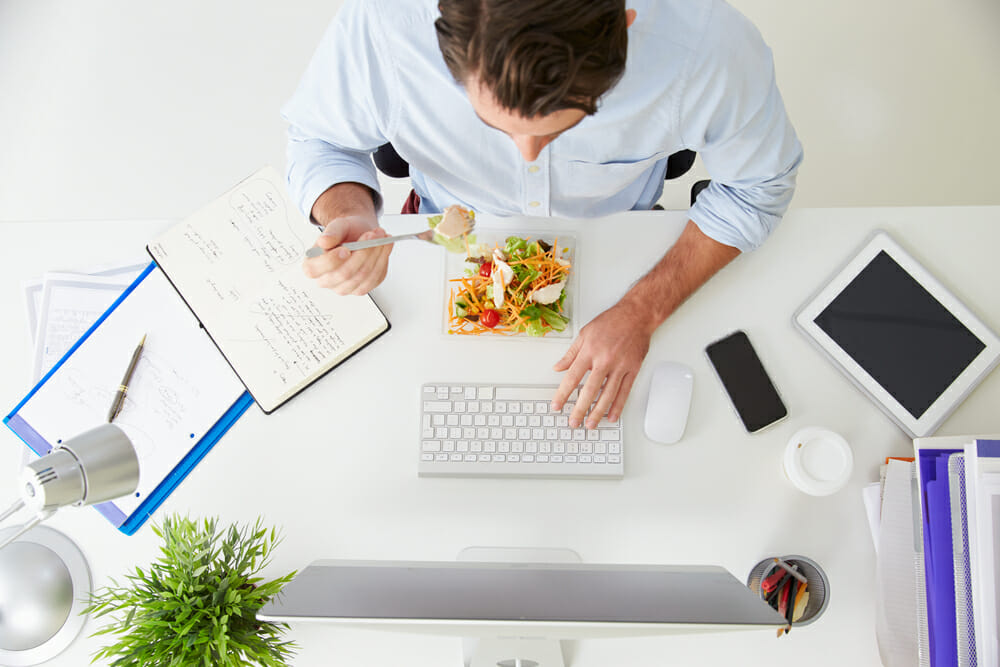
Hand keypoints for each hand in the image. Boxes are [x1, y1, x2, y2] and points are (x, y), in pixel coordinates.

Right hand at [302, 215, 391, 294]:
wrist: (357, 234)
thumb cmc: (344, 233)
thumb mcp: (336, 226)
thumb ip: (331, 232)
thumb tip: (324, 241)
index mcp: (312, 266)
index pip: (316, 270)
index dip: (332, 261)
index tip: (345, 249)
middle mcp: (327, 281)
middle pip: (345, 273)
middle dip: (363, 252)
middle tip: (372, 235)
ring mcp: (345, 288)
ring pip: (363, 276)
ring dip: (376, 255)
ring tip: (381, 236)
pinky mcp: (362, 288)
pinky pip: (375, 278)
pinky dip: (383, 260)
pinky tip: (385, 247)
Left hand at [551, 301, 653, 428]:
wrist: (637, 315)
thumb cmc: (611, 322)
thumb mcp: (585, 333)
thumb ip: (571, 353)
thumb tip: (558, 367)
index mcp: (590, 351)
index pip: (572, 378)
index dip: (563, 394)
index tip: (557, 406)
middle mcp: (605, 360)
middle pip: (590, 391)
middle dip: (580, 409)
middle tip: (573, 423)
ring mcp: (620, 366)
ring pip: (608, 395)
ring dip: (598, 412)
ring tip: (590, 424)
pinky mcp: (633, 369)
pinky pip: (625, 391)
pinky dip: (618, 406)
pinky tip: (611, 416)